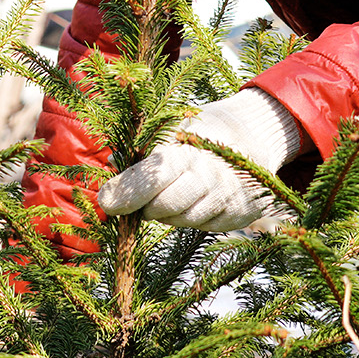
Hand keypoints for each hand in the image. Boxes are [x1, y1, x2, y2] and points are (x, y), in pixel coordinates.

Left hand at [97, 88, 302, 232]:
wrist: (252, 134)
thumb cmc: (199, 133)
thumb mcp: (171, 130)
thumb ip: (141, 154)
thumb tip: (110, 176)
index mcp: (189, 150)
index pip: (154, 177)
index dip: (127, 193)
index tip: (107, 202)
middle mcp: (211, 175)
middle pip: (165, 207)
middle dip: (146, 206)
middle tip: (141, 198)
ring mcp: (229, 197)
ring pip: (183, 220)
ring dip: (168, 213)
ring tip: (170, 193)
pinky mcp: (241, 214)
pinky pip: (204, 227)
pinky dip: (192, 217)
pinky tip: (194, 200)